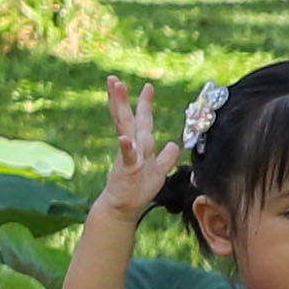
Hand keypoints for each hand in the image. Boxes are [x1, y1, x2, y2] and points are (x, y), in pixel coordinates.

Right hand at [88, 78, 183, 220]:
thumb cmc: (138, 189)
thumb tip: (174, 144)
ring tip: (117, 90)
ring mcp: (128, 156)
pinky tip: (124, 138)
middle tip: (115, 79)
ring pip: (125, 127)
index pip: (141, 120)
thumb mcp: (159, 171)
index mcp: (140, 145)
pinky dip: (126, 147)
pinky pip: (127, 156)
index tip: (148, 86)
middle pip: (127, 118)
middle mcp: (132, 146)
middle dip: (122, 98)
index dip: (144, 104)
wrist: (123, 208)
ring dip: (121, 108)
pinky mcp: (126, 169)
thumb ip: (166, 157)